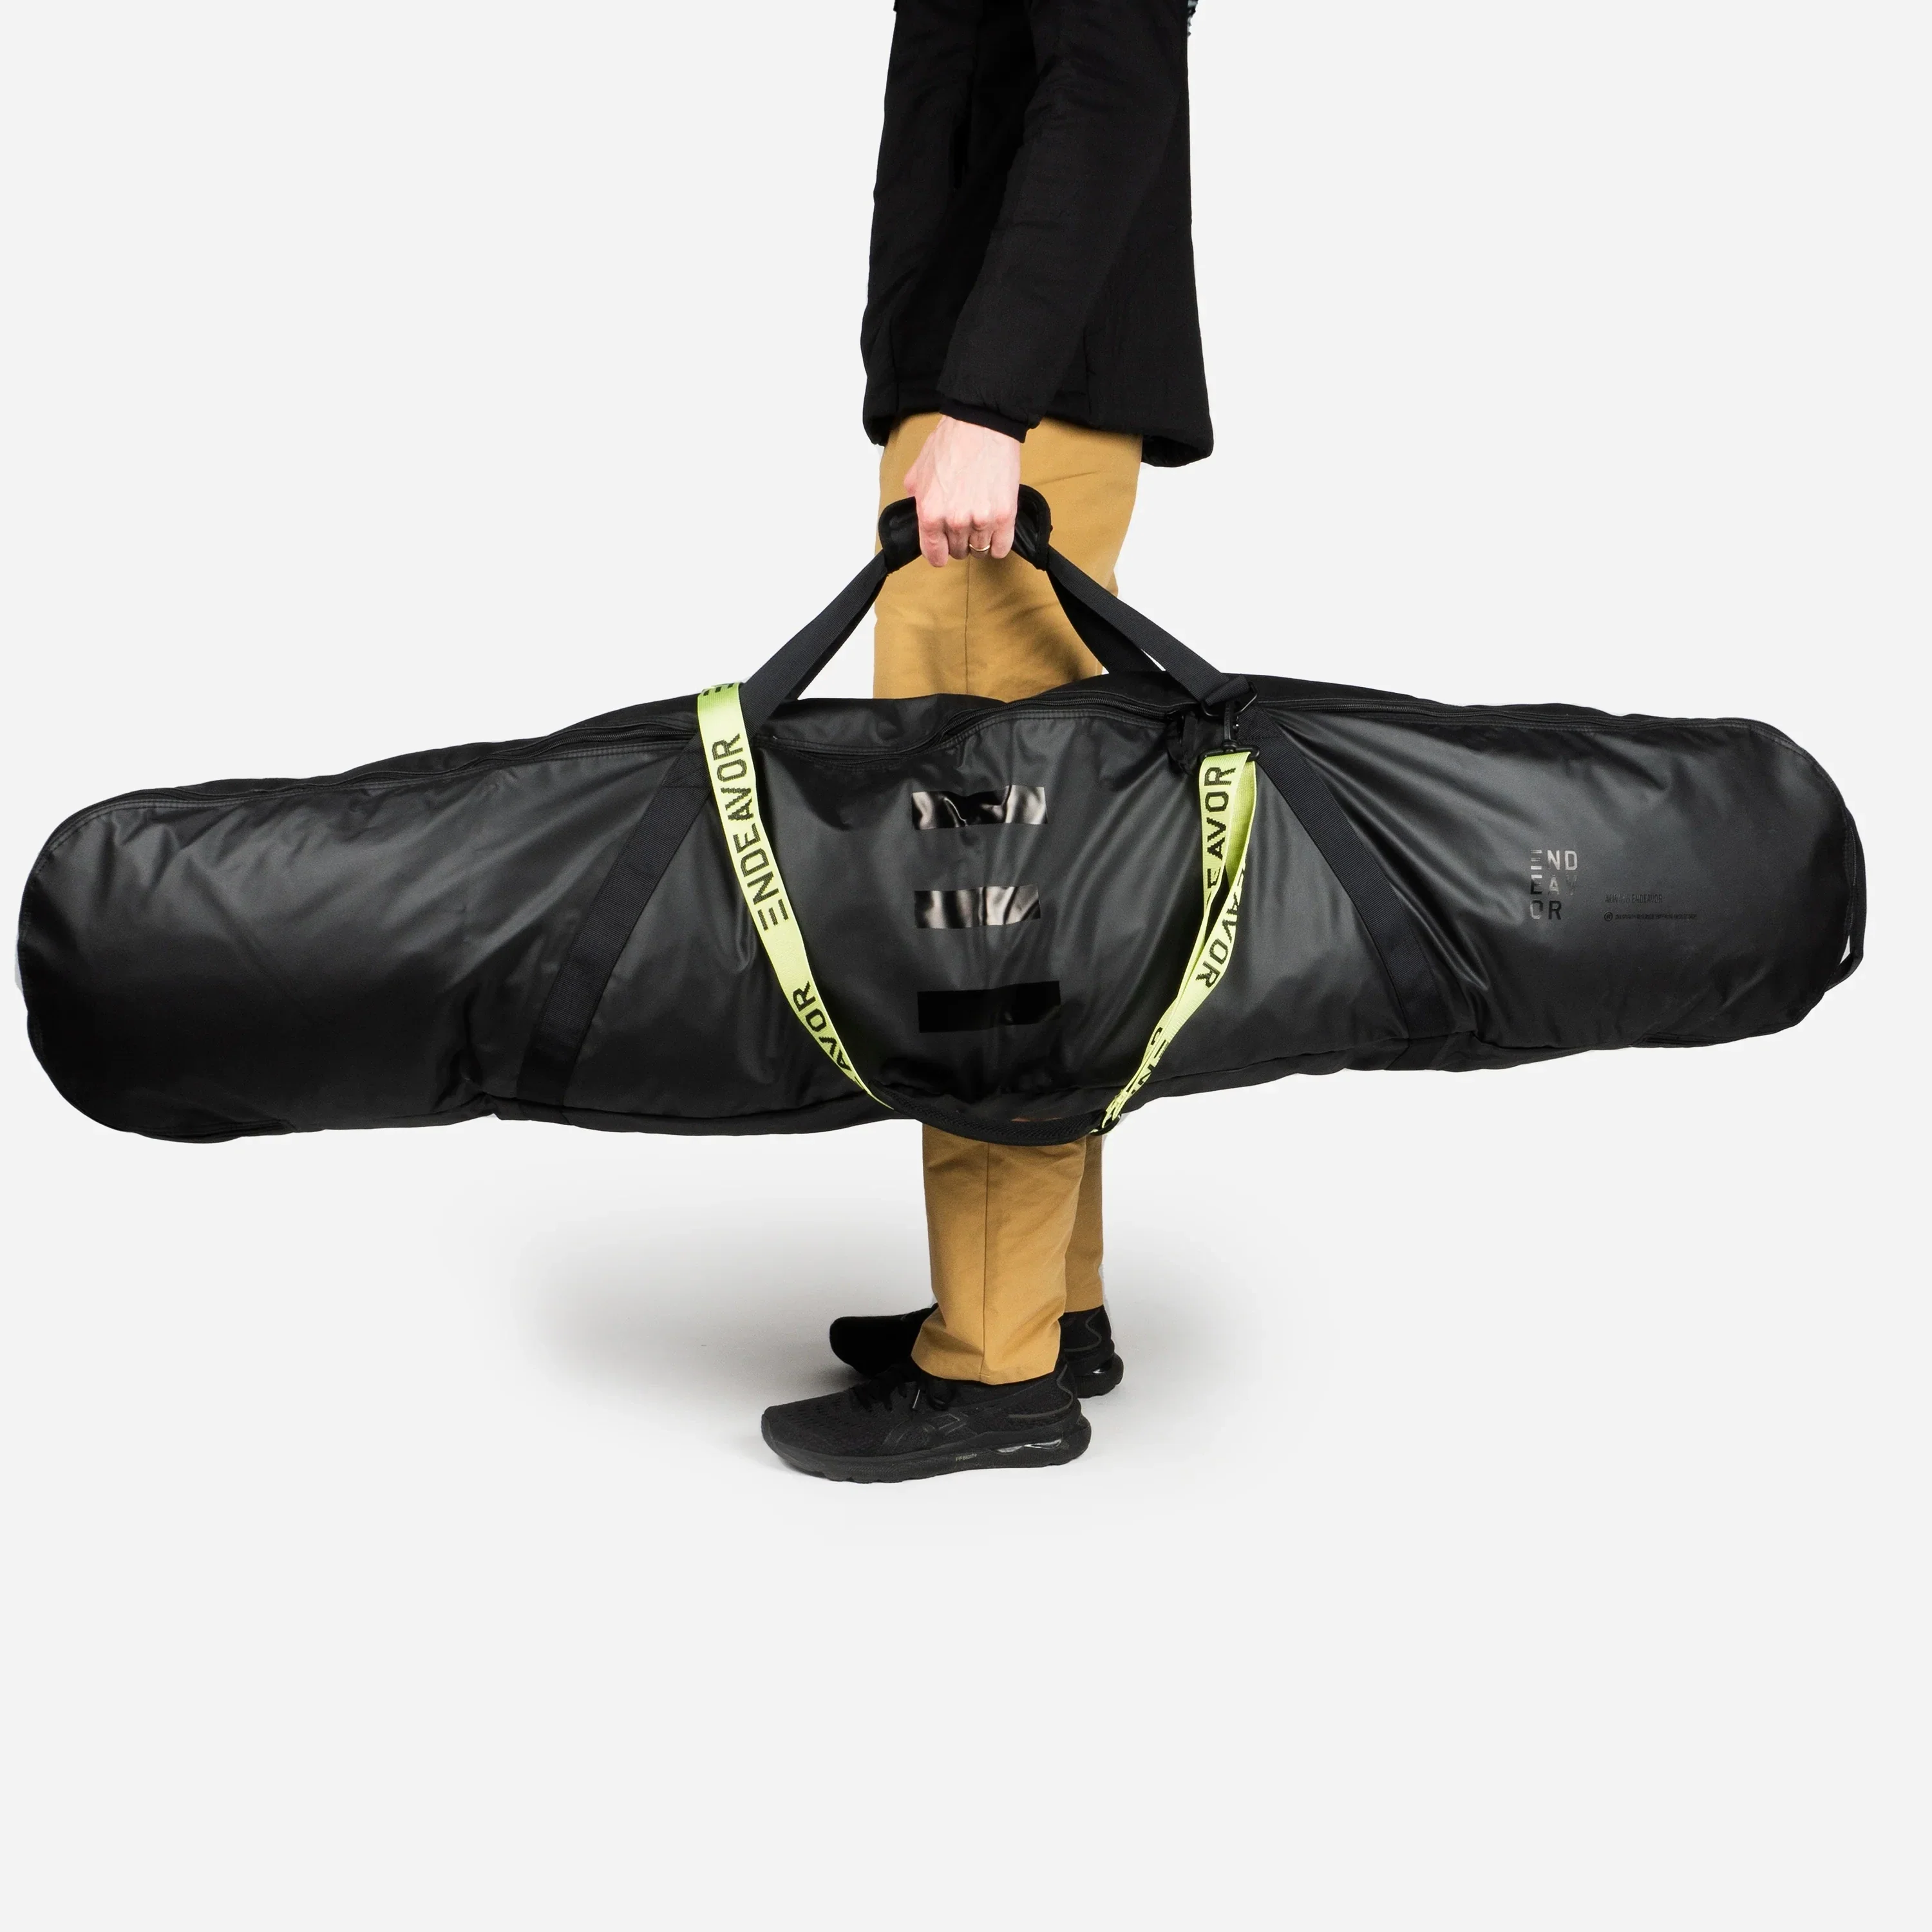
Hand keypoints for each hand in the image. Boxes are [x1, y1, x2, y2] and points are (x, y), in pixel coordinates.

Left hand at [902, 416, 1023, 566]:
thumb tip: (919, 514)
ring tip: (980, 520)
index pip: (934, 555)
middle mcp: (954, 522)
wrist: (981, 425)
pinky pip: (1001, 547)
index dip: (938, 554)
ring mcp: (981, 520)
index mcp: (929, 514)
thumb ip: (916, 499)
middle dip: (959, 540)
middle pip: (958, 552)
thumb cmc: (950, 443)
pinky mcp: (1005, 516)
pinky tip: (996, 531)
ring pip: (980, 550)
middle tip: (963, 522)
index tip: (943, 550)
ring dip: (979, 539)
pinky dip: (998, 543)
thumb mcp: (918, 471)